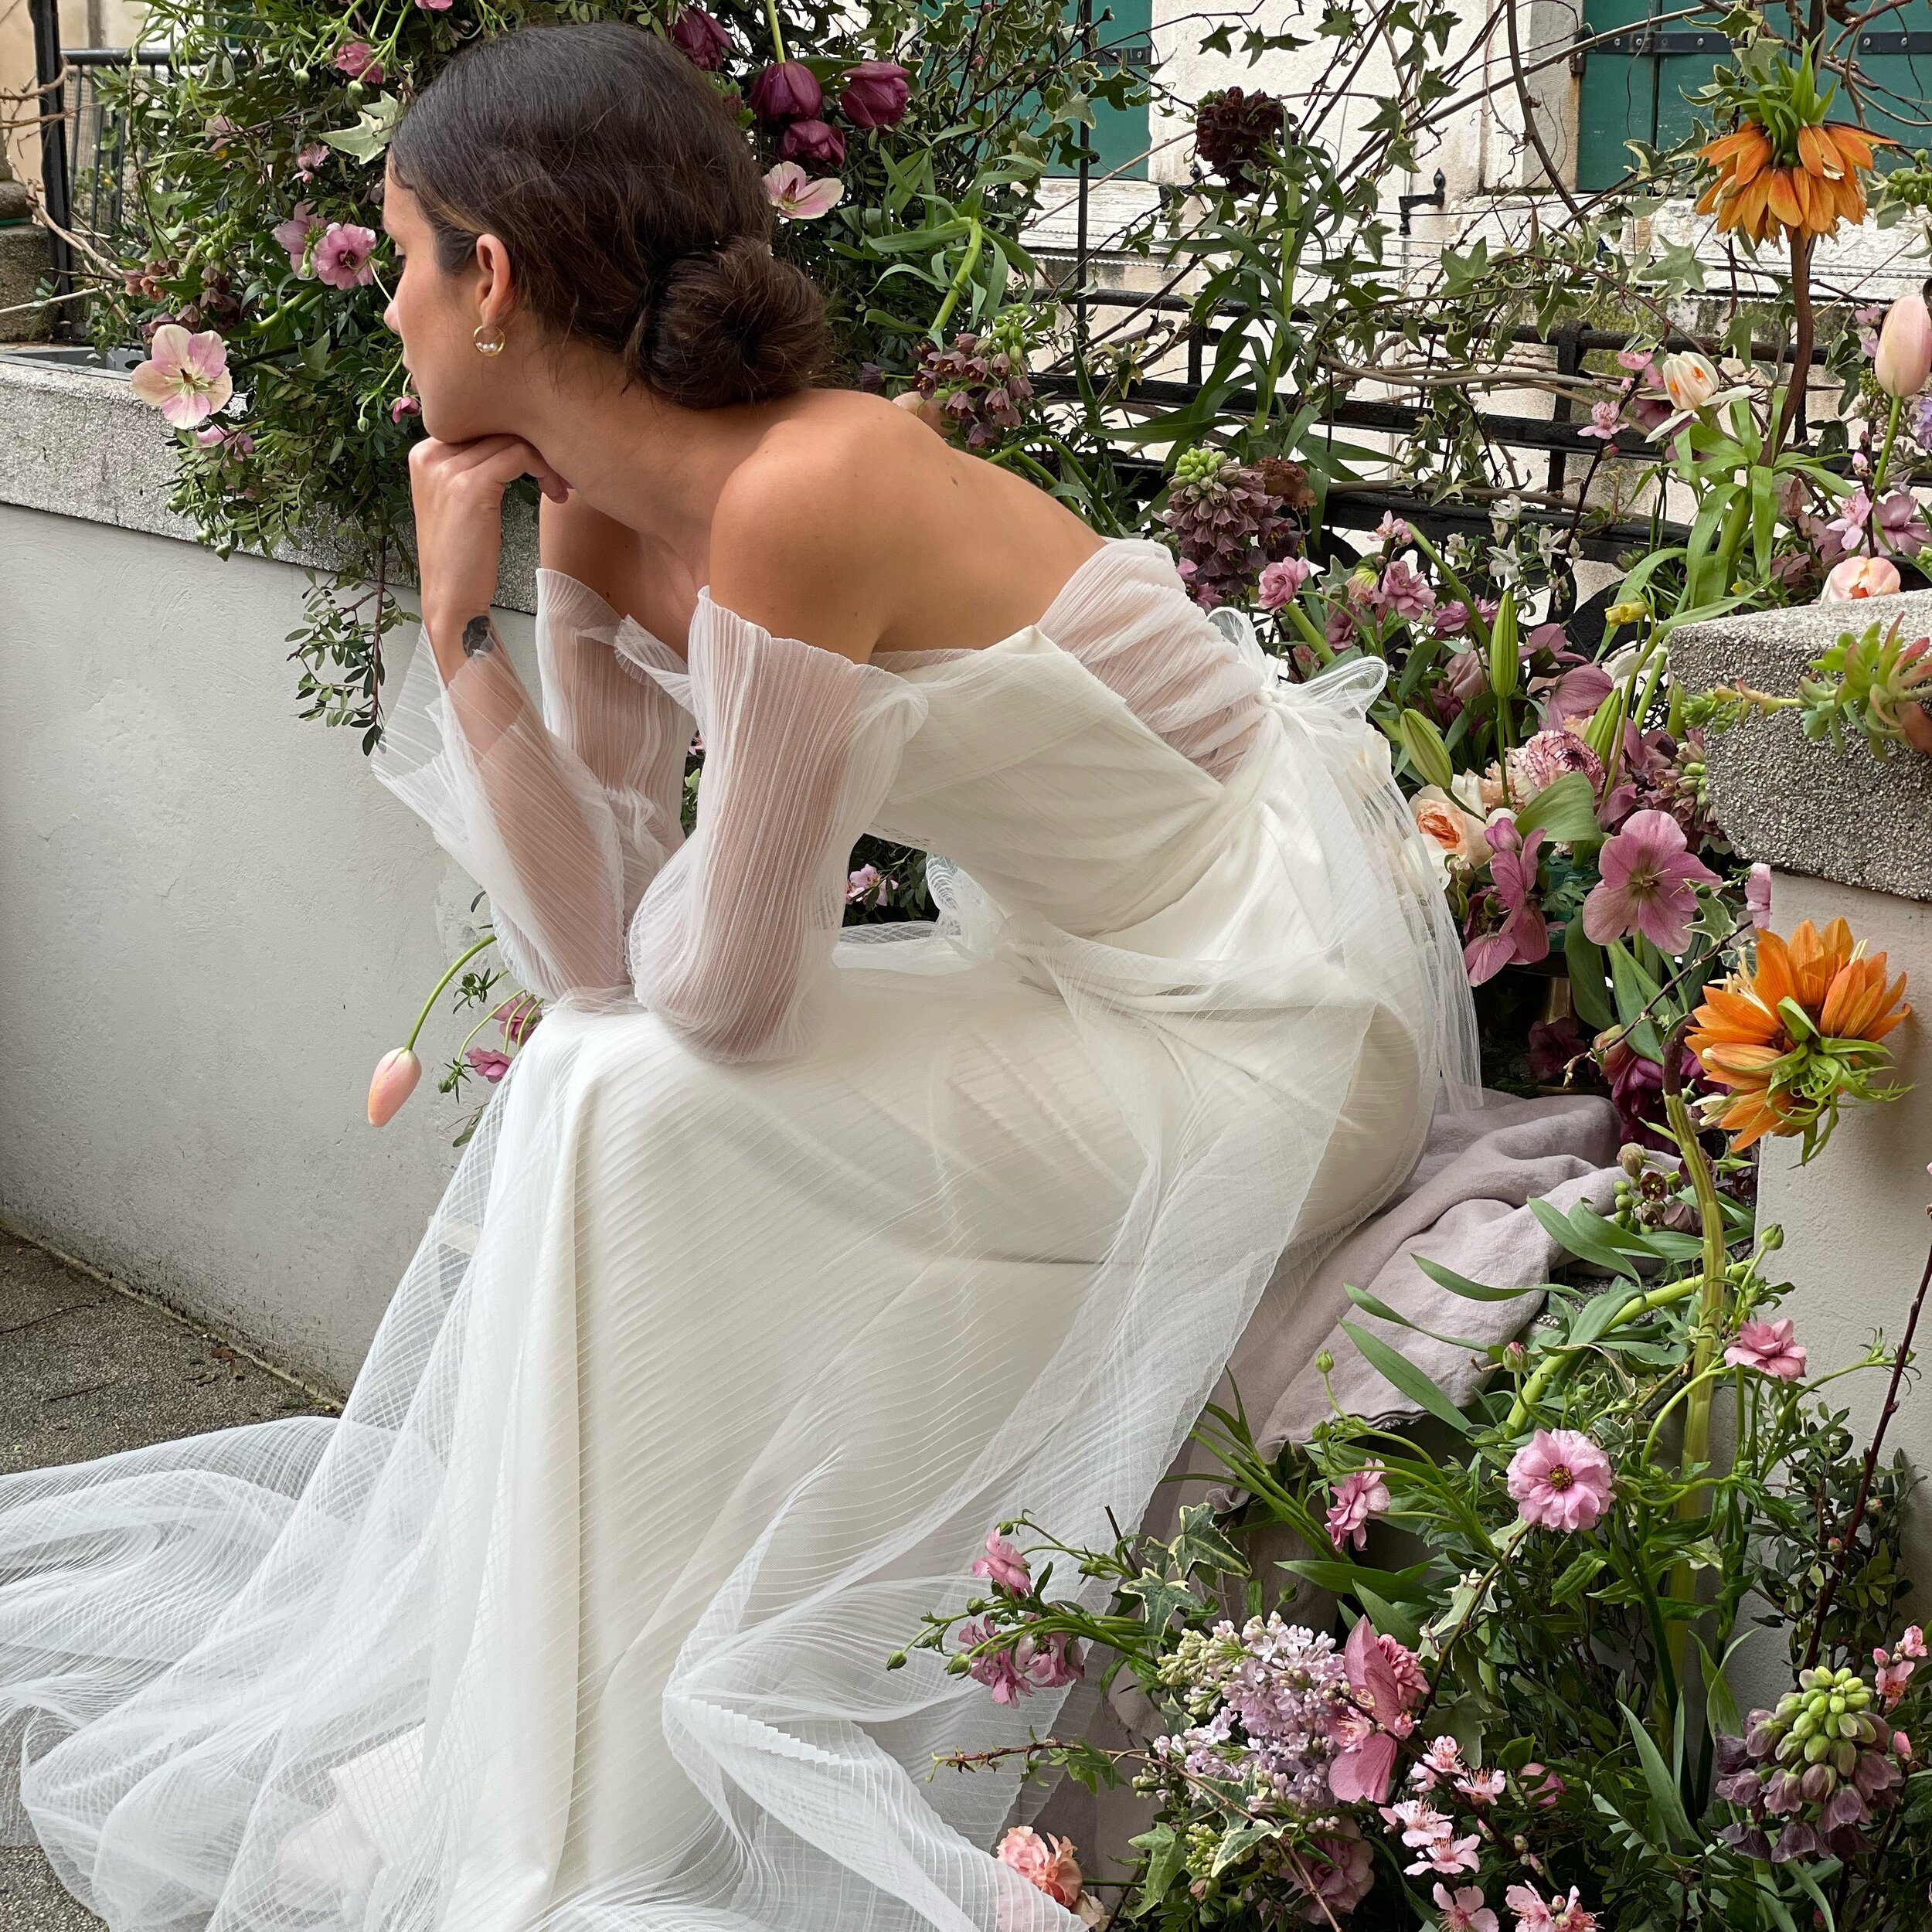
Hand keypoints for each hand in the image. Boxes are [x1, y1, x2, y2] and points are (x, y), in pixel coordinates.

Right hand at [410, 434, 570, 662]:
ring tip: (560, 487)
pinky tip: (555, 494)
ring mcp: (446, 469)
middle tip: (559, 474)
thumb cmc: (464, 558)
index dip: (517, 435)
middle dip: (535, 443)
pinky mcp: (469, 486)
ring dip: (545, 459)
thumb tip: (515, 437)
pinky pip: (519, 455)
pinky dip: (544, 470)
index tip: (540, 463)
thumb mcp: (461, 503)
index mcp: (424, 453)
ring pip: (511, 437)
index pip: (479, 421)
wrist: (452, 601)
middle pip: (496, 423)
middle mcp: (429, 453)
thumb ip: (475, 466)